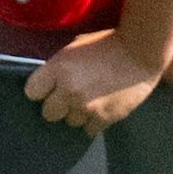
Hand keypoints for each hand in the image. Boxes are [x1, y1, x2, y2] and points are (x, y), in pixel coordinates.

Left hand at [23, 30, 163, 137]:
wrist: (141, 52)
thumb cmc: (107, 44)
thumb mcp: (75, 47)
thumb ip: (59, 67)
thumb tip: (50, 84)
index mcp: (59, 68)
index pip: (32, 92)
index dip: (41, 90)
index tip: (48, 88)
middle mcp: (69, 90)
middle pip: (48, 113)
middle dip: (57, 106)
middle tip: (70, 97)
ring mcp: (86, 107)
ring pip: (70, 122)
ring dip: (77, 114)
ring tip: (91, 100)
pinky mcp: (104, 118)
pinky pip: (89, 129)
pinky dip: (94, 121)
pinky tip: (102, 108)